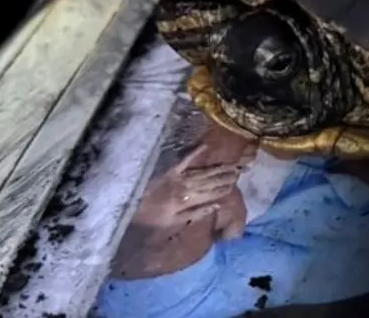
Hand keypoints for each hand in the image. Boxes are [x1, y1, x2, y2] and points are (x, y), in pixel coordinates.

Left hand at [131, 129, 257, 229]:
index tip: (235, 184)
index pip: (211, 194)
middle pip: (209, 182)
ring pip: (202, 172)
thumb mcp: (174, 222)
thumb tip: (217, 205)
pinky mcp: (170, 169)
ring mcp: (178, 177)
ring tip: (230, 165)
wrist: (130, 205)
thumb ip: (196, 213)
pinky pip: (185, 160)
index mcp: (187, 201)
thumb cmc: (151, 216)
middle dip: (224, 177)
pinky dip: (195, 152)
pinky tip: (205, 145)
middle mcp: (186, 187)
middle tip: (238, 171)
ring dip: (217, 169)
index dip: (223, 189)